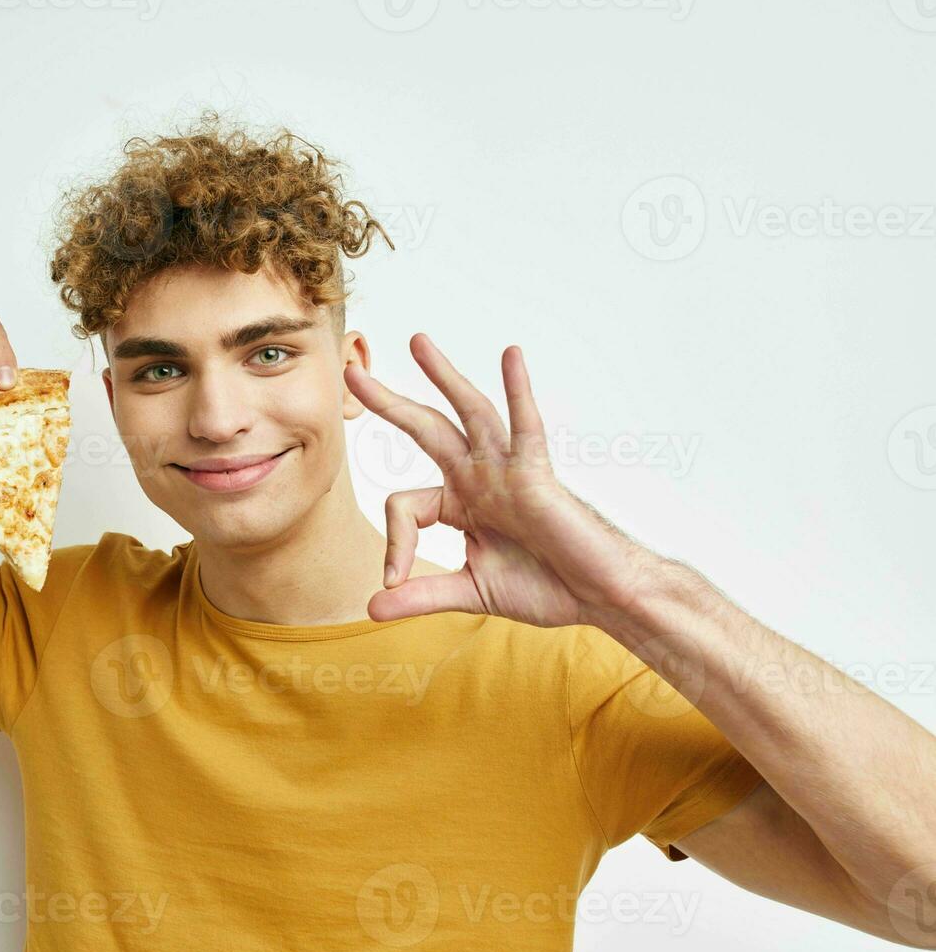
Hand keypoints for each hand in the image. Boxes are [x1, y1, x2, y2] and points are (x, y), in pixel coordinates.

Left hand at [343, 334, 654, 627]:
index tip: (393, 578)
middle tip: (352, 373)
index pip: (403, 506)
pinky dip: (519, 390)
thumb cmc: (546, 588)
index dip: (393, 543)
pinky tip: (511, 356)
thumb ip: (420, 595)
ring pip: (469, 414)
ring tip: (418, 343)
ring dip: (444, 377)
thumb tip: (368, 608)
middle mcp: (479, 478)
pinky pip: (526, 426)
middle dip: (389, 402)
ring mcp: (507, 471)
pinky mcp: (537, 474)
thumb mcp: (468, 592)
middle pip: (426, 429)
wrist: (600, 597)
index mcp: (459, 503)